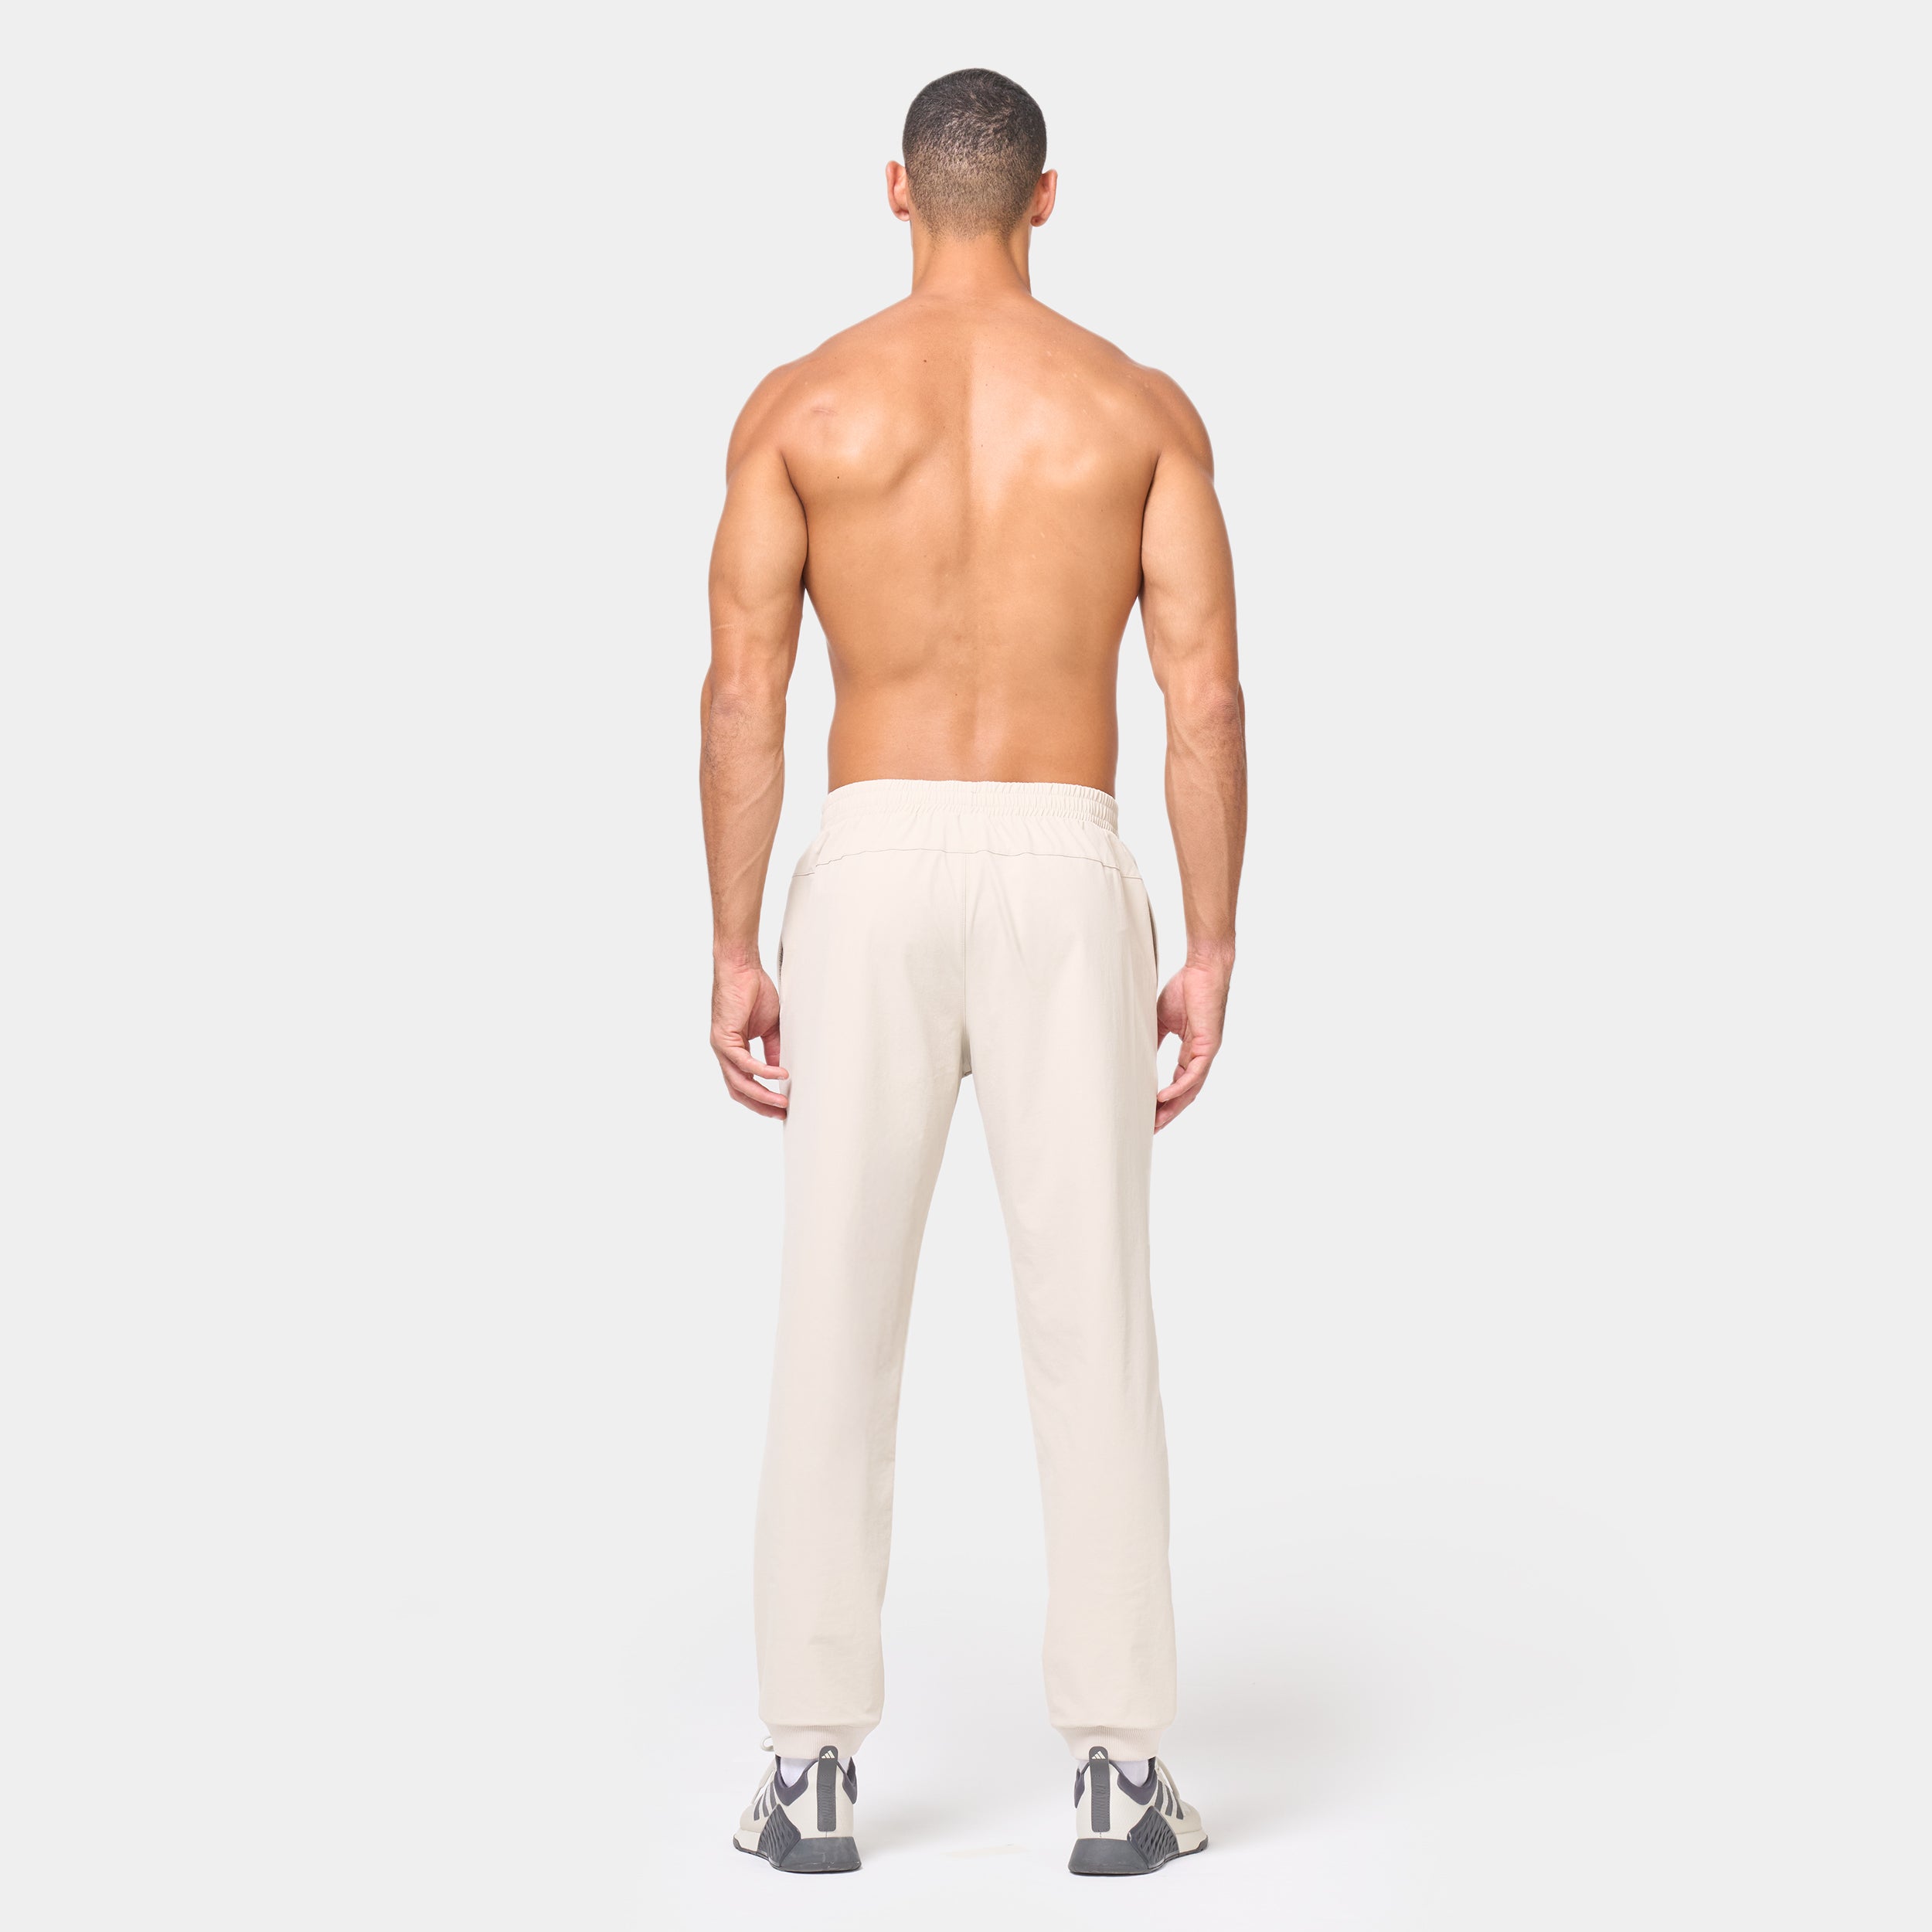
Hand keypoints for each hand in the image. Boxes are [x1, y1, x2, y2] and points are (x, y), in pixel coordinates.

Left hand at [711, 956, 786, 1118]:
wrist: (741, 969)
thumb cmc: (754, 992)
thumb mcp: (770, 1028)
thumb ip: (773, 1050)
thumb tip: (781, 1072)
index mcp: (734, 1051)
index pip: (745, 1084)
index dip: (761, 1099)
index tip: (780, 1107)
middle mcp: (725, 1053)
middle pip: (739, 1091)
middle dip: (761, 1106)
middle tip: (781, 1114)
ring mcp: (722, 1047)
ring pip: (740, 1082)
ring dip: (762, 1095)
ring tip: (782, 1101)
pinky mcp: (724, 1038)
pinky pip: (744, 1063)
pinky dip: (762, 1071)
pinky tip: (779, 1075)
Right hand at [1155, 954, 1231, 1130]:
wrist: (1203, 969)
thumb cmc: (1185, 988)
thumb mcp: (1162, 1019)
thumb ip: (1154, 1039)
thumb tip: (1137, 1053)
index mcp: (1191, 1051)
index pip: (1178, 1083)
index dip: (1164, 1101)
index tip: (1148, 1114)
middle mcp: (1200, 1056)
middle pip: (1186, 1094)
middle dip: (1168, 1113)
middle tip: (1150, 1129)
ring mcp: (1206, 1052)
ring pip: (1191, 1089)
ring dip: (1173, 1107)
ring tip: (1156, 1122)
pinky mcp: (1208, 1045)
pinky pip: (1193, 1073)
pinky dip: (1179, 1088)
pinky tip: (1163, 1098)